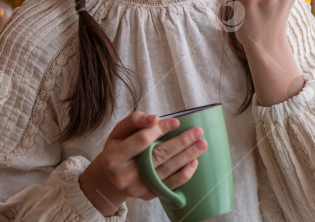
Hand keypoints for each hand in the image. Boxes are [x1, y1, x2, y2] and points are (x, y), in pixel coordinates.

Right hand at [80, 111, 207, 214]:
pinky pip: (169, 185)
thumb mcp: (120, 131)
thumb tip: (155, 119)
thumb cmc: (119, 146)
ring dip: (188, 156)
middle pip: (158, 156)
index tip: (177, 122)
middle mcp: (124, 176)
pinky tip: (194, 162)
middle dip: (181, 143)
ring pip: (167, 170)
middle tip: (198, 132)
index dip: (160, 130)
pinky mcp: (147, 195)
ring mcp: (136, 188)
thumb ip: (135, 120)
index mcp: (114, 157)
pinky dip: (184, 174)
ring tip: (202, 144)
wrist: (112, 175)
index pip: (142, 141)